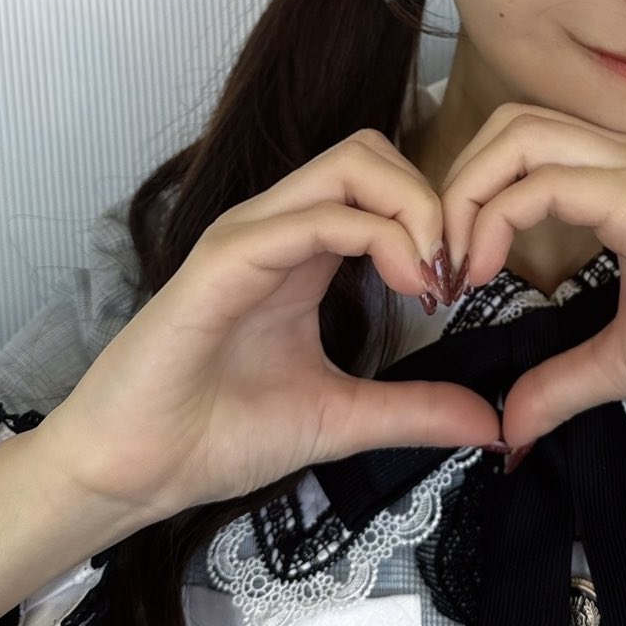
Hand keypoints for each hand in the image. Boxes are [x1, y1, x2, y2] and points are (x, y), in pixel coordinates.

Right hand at [32, 131, 504, 527]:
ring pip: (350, 163)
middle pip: (372, 152)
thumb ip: (413, 411)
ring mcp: (249, 237)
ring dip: (413, 208)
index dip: (438, 217)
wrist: (134, 474)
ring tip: (434, 277)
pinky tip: (406, 286)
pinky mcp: (224, 261)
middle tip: (457, 271)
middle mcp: (276, 228)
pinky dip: (376, 236)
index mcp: (301, 251)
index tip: (467, 285)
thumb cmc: (216, 438)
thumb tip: (491, 424)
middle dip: (433, 197)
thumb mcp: (341, 420)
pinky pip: (312, 217)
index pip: (380, 183)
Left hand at [437, 103, 625, 451]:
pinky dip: (500, 217)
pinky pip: (554, 184)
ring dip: (469, 194)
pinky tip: (489, 271)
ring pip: (523, 137)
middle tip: (440, 261)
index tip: (451, 277)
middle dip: (457, 183)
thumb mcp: (625, 362)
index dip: (470, 200)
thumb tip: (509, 427)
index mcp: (623, 183)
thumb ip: (562, 382)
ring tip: (458, 264)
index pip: (521, 150)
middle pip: (511, 125)